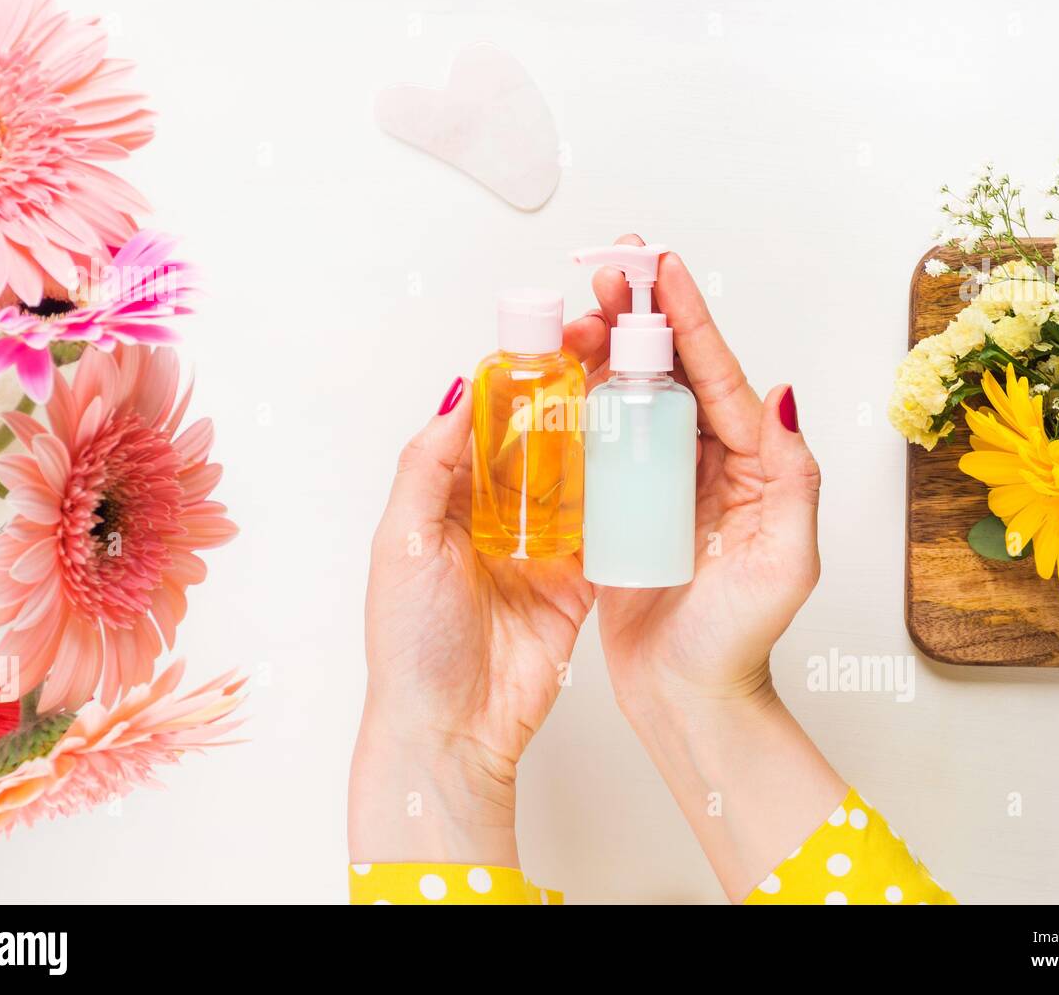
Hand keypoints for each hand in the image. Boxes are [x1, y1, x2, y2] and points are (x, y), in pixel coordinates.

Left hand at [349, 315, 607, 867]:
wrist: (451, 729)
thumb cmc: (411, 644)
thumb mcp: (405, 542)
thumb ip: (430, 464)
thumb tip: (463, 389)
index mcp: (449, 495)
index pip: (494, 415)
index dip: (528, 369)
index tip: (562, 328)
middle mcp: (498, 513)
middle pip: (545, 433)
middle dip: (578, 384)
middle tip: (615, 340)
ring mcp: (543, 544)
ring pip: (583, 470)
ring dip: (608, 426)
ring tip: (642, 377)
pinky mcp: (579, 579)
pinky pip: (609, 526)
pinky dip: (629, 492)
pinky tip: (654, 450)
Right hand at [588, 236, 845, 900]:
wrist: (689, 697)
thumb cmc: (738, 639)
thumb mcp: (787, 563)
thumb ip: (794, 480)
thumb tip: (782, 396)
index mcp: (754, 464)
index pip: (720, 376)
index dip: (689, 317)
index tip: (663, 267)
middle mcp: (712, 462)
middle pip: (675, 371)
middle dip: (644, 313)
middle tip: (612, 266)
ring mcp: (667, 480)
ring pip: (636, 396)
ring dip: (609, 347)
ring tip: (581, 305)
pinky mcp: (628, 505)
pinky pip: (606, 441)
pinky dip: (585, 401)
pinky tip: (562, 371)